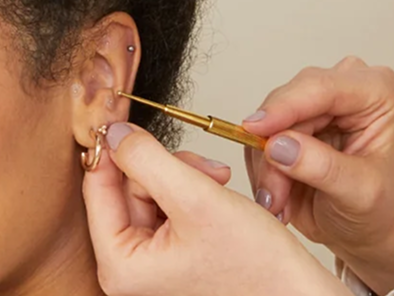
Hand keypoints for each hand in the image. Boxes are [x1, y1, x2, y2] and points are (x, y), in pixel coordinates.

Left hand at [82, 122, 347, 295]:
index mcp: (121, 266)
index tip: (120, 114)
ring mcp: (152, 265)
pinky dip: (193, 192)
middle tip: (203, 167)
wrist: (296, 293)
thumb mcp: (197, 199)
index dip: (112, 148)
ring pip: (151, 193)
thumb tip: (112, 133)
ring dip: (185, 176)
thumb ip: (148, 160)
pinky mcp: (174, 256)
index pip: (97, 189)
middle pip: (127, 189)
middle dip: (166, 167)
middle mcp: (130, 269)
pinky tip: (218, 194)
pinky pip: (169, 208)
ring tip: (219, 182)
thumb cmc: (256, 266)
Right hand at [243, 57, 393, 293]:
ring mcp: (313, 101)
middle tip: (274, 196)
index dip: (286, 107)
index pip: (323, 87)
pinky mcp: (289, 120)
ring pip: (268, 122)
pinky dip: (263, 171)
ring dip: (267, 168)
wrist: (364, 228)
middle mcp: (344, 86)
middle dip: (275, 152)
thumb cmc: (375, 208)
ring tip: (280, 203)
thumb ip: (322, 167)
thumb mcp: (359, 193)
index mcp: (377, 91)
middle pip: (289, 102)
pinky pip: (258, 138)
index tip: (256, 130)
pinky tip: (279, 195)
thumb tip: (278, 145)